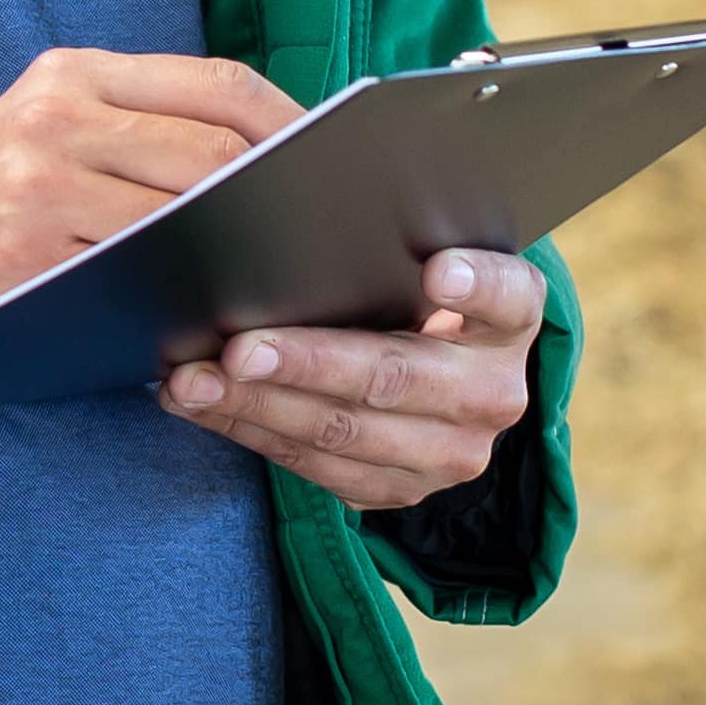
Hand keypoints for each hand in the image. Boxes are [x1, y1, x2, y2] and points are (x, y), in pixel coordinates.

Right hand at [0, 50, 300, 405]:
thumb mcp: (39, 152)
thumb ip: (134, 147)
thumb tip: (262, 183)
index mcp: (71, 76)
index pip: (219, 83)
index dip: (292, 126)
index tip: (334, 171)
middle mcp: (58, 110)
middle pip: (218, 143)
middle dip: (282, 195)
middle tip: (321, 243)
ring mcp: (40, 173)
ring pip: (190, 205)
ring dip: (242, 252)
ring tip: (277, 285)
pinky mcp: (25, 241)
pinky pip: (141, 266)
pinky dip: (186, 296)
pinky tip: (209, 322)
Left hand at [162, 249, 539, 510]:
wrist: (435, 373)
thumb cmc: (408, 290)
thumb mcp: (417, 258)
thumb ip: (383, 244)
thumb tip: (283, 213)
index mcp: (514, 315)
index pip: (508, 295)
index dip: (475, 283)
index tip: (435, 271)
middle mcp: (494, 393)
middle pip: (396, 376)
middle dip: (307, 362)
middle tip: (237, 348)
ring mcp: (453, 454)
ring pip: (344, 433)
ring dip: (256, 406)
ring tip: (191, 380)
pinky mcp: (403, 491)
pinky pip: (316, 468)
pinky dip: (249, 432)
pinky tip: (201, 405)